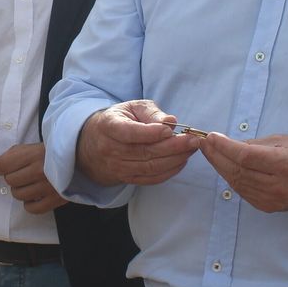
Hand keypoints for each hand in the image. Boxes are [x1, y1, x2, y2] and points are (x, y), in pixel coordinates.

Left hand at [0, 143, 66, 213]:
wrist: (80, 160)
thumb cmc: (51, 153)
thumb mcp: (31, 147)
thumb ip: (11, 154)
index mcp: (33, 155)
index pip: (2, 166)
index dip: (1, 167)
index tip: (7, 166)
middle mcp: (39, 171)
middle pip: (10, 181)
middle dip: (13, 177)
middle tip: (23, 174)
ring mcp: (47, 187)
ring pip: (18, 195)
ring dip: (21, 190)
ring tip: (30, 184)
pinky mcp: (55, 200)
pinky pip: (31, 208)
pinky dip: (30, 204)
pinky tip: (34, 196)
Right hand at [76, 100, 200, 186]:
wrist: (93, 144)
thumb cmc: (118, 120)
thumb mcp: (131, 108)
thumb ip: (151, 113)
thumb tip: (171, 121)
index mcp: (109, 126)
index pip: (128, 132)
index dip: (150, 133)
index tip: (170, 130)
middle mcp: (111, 149)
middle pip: (144, 152)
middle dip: (173, 147)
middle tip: (193, 140)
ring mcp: (118, 167)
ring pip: (150, 167)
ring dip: (175, 159)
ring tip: (191, 149)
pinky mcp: (127, 178)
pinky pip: (151, 178)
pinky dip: (170, 171)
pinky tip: (182, 161)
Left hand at [199, 132, 287, 212]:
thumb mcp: (283, 140)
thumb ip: (255, 144)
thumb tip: (229, 145)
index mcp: (283, 164)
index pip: (244, 156)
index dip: (224, 146)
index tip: (210, 136)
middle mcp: (276, 185)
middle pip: (237, 170)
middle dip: (216, 156)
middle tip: (204, 143)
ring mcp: (271, 199)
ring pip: (236, 182)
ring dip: (220, 167)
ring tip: (211, 152)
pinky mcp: (268, 207)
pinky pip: (243, 191)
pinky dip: (232, 178)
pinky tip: (225, 167)